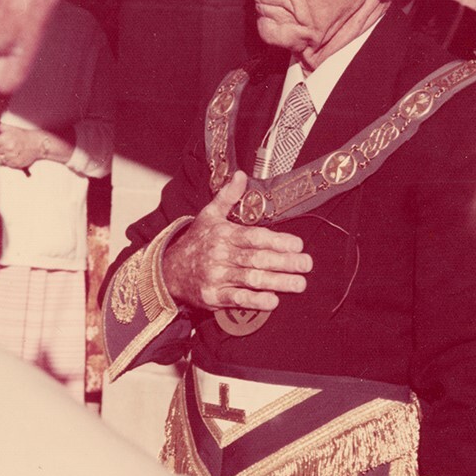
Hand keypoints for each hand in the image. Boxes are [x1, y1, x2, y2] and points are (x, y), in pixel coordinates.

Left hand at [0, 125, 41, 168]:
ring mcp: (12, 157)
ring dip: (1, 157)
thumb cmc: (25, 136)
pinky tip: (12, 157)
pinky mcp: (17, 163)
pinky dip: (8, 162)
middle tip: (0, 150)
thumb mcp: (11, 128)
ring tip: (7, 153)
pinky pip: (7, 165)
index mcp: (5, 138)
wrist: (38, 144)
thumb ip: (0, 128)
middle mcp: (8, 148)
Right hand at [163, 171, 312, 311]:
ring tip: (300, 283)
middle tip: (307, 264)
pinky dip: (256, 301)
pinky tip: (273, 300)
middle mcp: (220, 255)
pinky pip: (237, 299)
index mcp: (223, 234)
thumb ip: (228, 196)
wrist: (168, 271)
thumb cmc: (196, 242)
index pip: (254, 237)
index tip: (297, 244)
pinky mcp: (213, 296)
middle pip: (256, 259)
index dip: (277, 241)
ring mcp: (216, 277)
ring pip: (251, 279)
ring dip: (278, 282)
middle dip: (284, 262)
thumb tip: (241, 175)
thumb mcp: (208, 215)